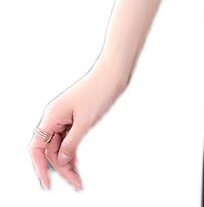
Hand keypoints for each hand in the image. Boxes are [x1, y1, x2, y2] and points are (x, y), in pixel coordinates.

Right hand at [29, 58, 128, 190]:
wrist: (115, 71)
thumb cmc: (100, 90)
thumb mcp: (86, 121)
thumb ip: (71, 143)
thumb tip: (60, 160)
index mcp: (52, 116)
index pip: (37, 148)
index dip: (40, 168)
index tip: (48, 184)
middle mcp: (55, 117)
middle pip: (50, 150)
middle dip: (60, 169)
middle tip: (75, 184)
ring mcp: (65, 117)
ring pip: (60, 146)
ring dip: (68, 163)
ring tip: (78, 180)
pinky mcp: (76, 116)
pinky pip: (69, 138)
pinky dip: (73, 151)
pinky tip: (78, 165)